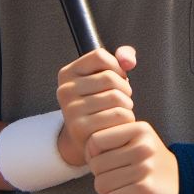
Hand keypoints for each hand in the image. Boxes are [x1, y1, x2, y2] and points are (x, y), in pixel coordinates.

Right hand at [56, 45, 136, 165]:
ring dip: (127, 104)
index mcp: (67, 73)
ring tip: (120, 110)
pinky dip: (127, 118)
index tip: (116, 78)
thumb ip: (123, 57)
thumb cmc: (102, 101)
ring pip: (116, 97)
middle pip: (110, 78)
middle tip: (121, 99)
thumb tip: (129, 62)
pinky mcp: (81, 129)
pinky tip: (119, 124)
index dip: (116, 66)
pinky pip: (118, 115)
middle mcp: (65, 91)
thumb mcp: (108, 74)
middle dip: (124, 88)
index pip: (99, 56)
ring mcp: (70, 110)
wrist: (88, 138)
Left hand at [85, 120, 178, 193]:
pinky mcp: (145, 189)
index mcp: (139, 129)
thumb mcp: (137, 138)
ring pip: (101, 184)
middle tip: (115, 175)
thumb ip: (114, 137)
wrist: (179, 180)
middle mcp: (143, 146)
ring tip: (120, 186)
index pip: (95, 140)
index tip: (102, 158)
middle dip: (100, 174)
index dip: (91, 152)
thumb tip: (87, 148)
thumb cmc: (149, 159)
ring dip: (106, 190)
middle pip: (96, 165)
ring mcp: (145, 168)